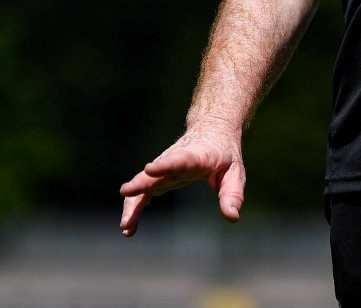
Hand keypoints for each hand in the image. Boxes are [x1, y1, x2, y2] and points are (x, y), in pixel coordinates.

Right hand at [119, 128, 245, 236]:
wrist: (211, 131)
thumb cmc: (224, 155)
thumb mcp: (235, 173)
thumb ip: (232, 195)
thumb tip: (232, 217)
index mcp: (197, 157)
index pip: (180, 160)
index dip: (165, 165)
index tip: (149, 168)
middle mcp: (175, 160)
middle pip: (155, 173)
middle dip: (140, 183)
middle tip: (125, 192)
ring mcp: (164, 167)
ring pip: (143, 183)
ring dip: (133, 203)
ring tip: (126, 227)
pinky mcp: (158, 176)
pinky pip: (143, 192)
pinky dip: (135, 207)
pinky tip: (129, 229)